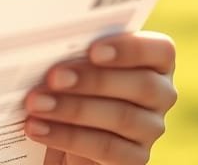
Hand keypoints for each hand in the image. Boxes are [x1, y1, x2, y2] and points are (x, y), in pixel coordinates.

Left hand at [23, 31, 176, 163]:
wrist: (66, 130)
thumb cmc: (71, 83)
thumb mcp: (76, 64)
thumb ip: (76, 52)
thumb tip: (49, 45)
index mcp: (155, 62)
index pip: (160, 50)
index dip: (130, 49)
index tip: (93, 50)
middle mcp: (161, 95)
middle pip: (141, 85)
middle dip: (92, 80)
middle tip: (54, 78)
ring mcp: (151, 128)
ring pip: (121, 117)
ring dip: (73, 109)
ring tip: (36, 104)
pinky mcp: (135, 158)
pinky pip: (105, 148)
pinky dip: (66, 137)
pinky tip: (38, 128)